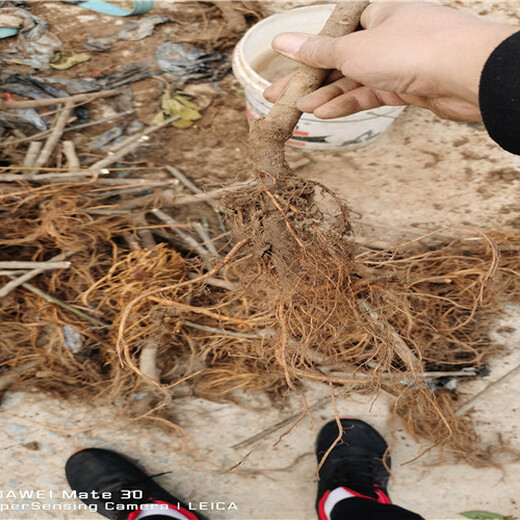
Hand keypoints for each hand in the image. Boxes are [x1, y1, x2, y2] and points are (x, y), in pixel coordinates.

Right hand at [264, 1, 519, 121]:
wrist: (467, 74)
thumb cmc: (412, 48)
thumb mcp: (352, 50)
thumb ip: (317, 52)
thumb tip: (282, 42)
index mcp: (375, 12)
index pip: (333, 34)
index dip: (306, 55)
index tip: (283, 70)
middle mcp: (386, 34)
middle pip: (338, 60)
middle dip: (309, 80)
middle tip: (279, 98)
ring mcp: (397, 62)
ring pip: (353, 80)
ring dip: (325, 95)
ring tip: (298, 110)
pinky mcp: (406, 86)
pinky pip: (369, 94)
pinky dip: (348, 104)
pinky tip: (323, 113)